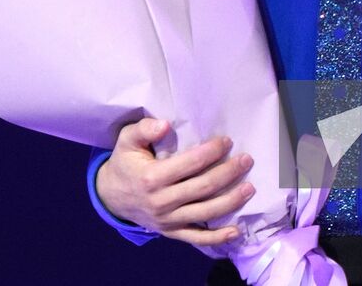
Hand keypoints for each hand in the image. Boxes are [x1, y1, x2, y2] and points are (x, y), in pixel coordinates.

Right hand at [94, 117, 254, 246]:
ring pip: (205, 213)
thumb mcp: (126, 140)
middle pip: (203, 188)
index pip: (189, 164)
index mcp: (152, 177)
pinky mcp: (171, 232)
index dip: (211, 152)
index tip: (227, 141)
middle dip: (228, 173)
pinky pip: (196, 238)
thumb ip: (144, 129)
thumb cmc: (124, 163)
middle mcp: (161, 201)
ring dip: (231, 201)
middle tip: (247, 160)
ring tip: (250, 188)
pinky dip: (217, 238)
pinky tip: (236, 232)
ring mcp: (167, 220)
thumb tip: (165, 124)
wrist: (111, 196)